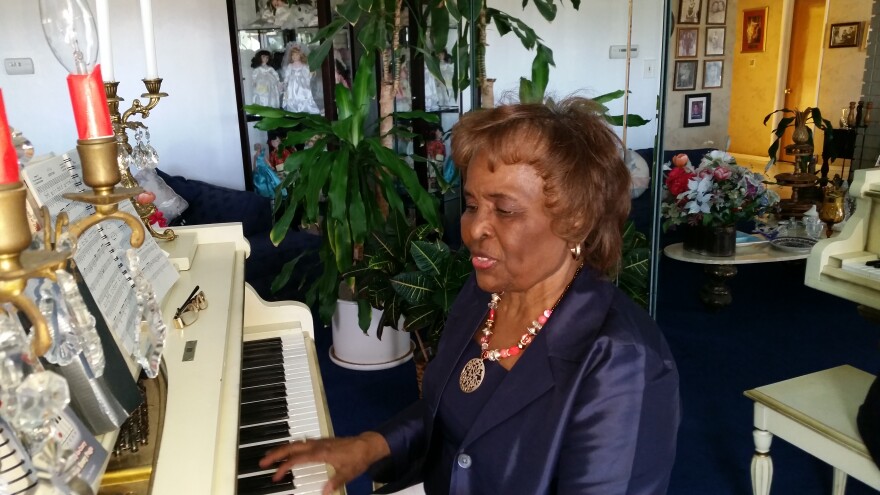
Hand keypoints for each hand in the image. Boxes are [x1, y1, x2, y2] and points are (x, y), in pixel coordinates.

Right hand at [259, 432, 389, 494]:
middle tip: (262, 461)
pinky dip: (292, 446)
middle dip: (276, 454)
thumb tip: (324, 492)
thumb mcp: (348, 473)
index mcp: (321, 452)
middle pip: (291, 447)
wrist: (367, 445)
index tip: (275, 476)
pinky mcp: (322, 442)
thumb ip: (335, 482)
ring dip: (282, 448)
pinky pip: (302, 442)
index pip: (297, 459)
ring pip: (296, 443)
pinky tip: (289, 450)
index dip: (284, 467)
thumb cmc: (357, 458)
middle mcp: (317, 445)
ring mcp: (319, 442)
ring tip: (271, 455)